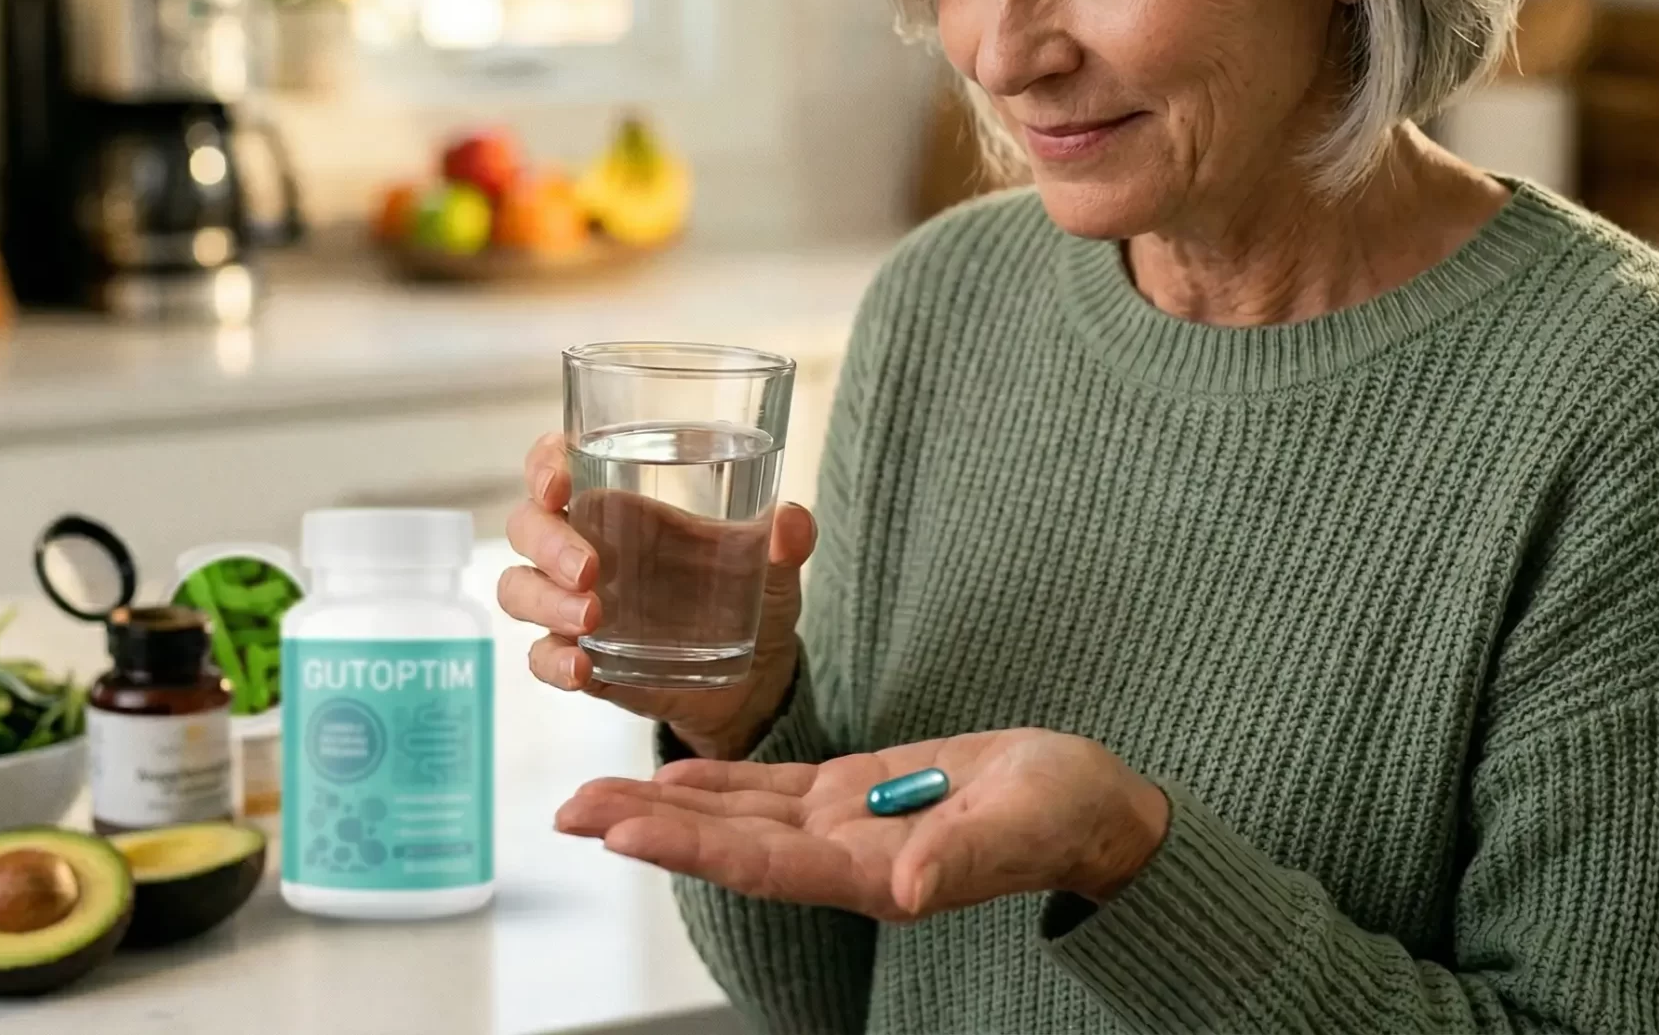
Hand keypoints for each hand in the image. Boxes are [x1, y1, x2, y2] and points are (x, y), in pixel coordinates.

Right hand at [499, 431, 816, 759]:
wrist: (755, 678)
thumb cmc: (751, 595)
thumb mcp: (774, 564)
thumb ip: (786, 539)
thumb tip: (790, 522)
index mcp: (619, 506)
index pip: (554, 467)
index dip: (543, 465)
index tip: (560, 482)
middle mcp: (584, 548)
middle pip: (527, 526)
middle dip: (547, 541)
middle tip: (591, 569)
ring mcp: (573, 605)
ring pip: (518, 589)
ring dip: (544, 600)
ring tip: (593, 616)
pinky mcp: (581, 657)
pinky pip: (540, 656)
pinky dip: (552, 660)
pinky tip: (583, 668)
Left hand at [554, 729, 1171, 920]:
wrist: (1093, 806)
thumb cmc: (1069, 814)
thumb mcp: (1026, 823)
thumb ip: (965, 855)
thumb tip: (906, 884)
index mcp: (874, 874)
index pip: (762, 864)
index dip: (690, 850)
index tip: (620, 835)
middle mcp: (842, 858)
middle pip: (725, 844)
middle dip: (645, 828)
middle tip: (565, 811)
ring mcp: (844, 825)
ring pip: (735, 816)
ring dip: (662, 805)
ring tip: (589, 793)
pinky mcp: (856, 791)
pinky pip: (770, 789)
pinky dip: (715, 782)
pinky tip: (670, 775)